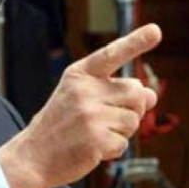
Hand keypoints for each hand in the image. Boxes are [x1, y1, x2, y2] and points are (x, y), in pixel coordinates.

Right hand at [0, 23, 161, 187]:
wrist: (33, 156)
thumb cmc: (59, 125)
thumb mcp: (79, 97)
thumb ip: (113, 90)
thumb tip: (152, 94)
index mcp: (79, 75)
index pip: (112, 54)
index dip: (136, 42)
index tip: (155, 31)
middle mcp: (85, 91)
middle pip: (136, 92)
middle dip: (132, 107)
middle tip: (109, 118)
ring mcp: (91, 115)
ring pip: (134, 119)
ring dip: (122, 131)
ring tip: (96, 133)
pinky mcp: (97, 140)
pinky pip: (124, 142)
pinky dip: (114, 149)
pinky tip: (94, 148)